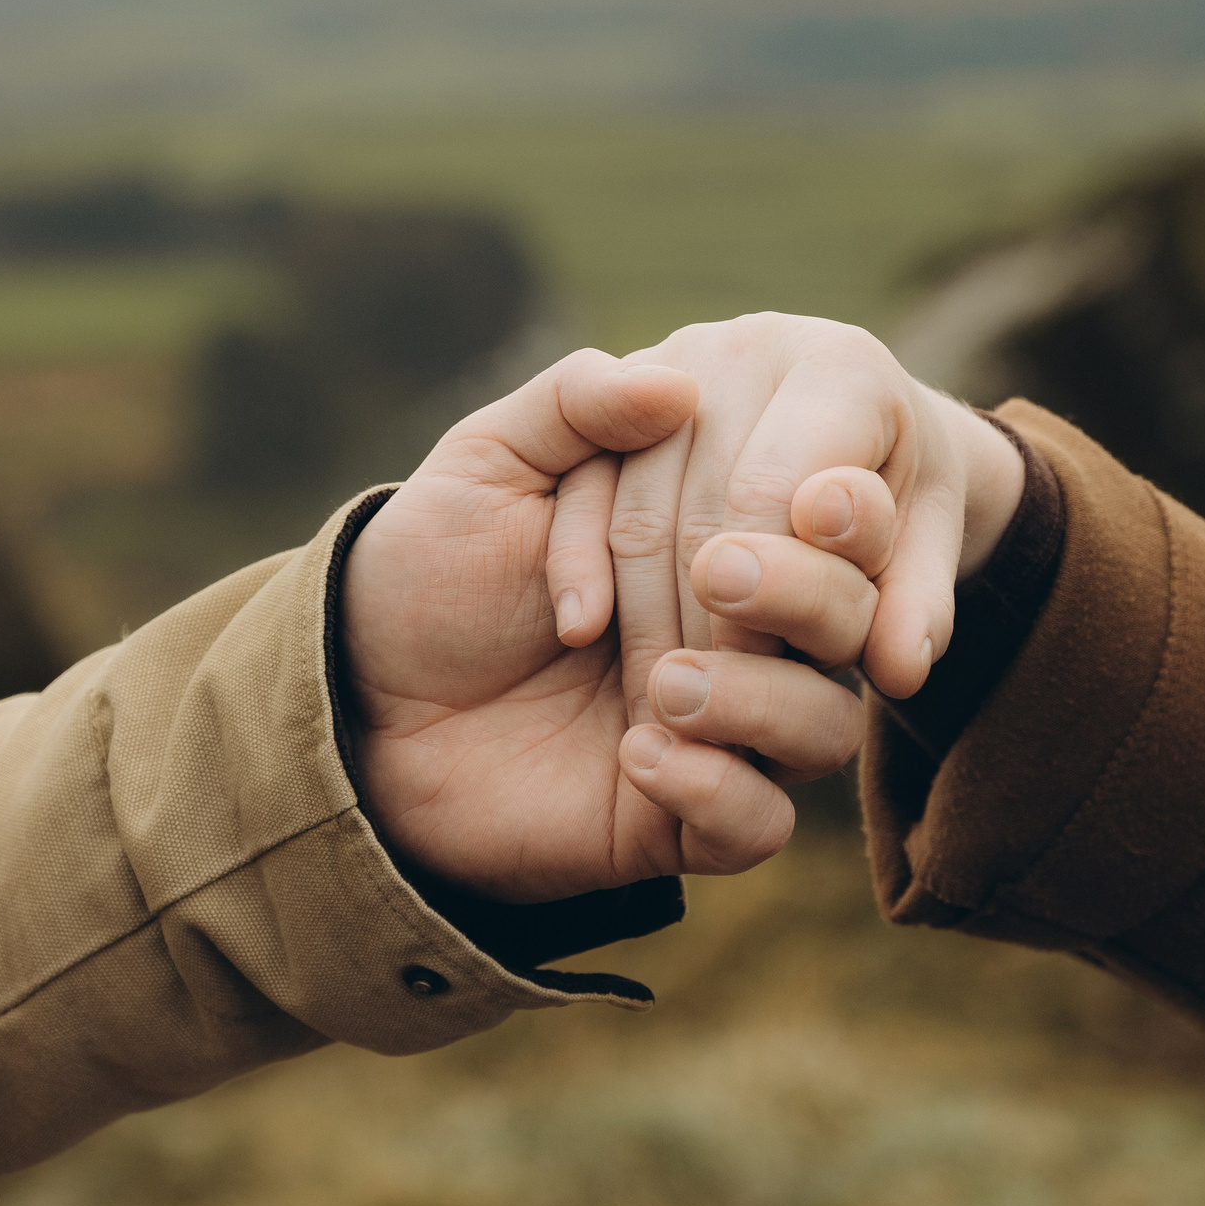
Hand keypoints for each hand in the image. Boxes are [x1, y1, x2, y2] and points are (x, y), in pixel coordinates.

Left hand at [339, 349, 869, 902]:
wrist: (356, 696)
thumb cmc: (431, 569)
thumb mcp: (489, 463)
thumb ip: (576, 406)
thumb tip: (679, 383)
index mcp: (720, 535)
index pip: (828, 518)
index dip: (839, 507)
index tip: (811, 495)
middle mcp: (740, 633)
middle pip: (848, 622)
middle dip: (807, 595)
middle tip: (716, 572)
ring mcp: (720, 731)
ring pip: (823, 727)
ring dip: (760, 698)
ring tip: (659, 681)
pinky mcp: (684, 820)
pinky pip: (757, 822)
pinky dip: (715, 787)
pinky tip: (637, 754)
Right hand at [540, 316, 1025, 748]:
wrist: (853, 430)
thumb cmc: (897, 503)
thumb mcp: (923, 554)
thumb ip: (916, 607)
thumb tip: (899, 666)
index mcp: (843, 368)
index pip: (778, 492)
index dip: (771, 596)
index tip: (771, 677)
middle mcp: (753, 346)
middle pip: (704, 506)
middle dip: (707, 620)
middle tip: (708, 704)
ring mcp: (675, 359)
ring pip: (637, 508)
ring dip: (643, 614)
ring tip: (662, 693)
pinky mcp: (615, 389)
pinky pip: (582, 489)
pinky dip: (581, 567)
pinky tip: (593, 634)